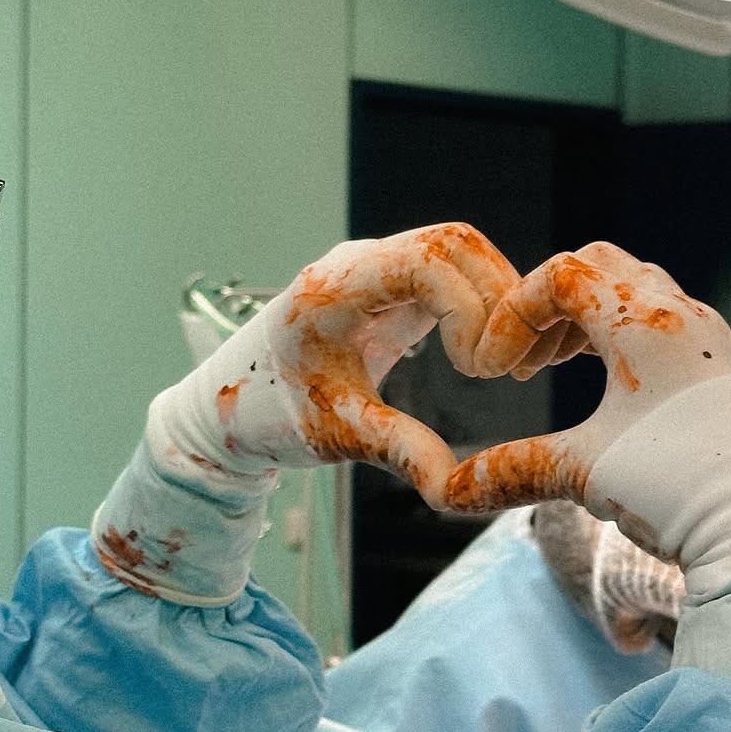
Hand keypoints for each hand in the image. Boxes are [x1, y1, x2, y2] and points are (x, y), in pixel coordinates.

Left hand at [152, 223, 566, 510]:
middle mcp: (358, 264)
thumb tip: (459, 486)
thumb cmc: (271, 416)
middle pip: (455, 244)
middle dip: (496, 299)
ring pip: (459, 253)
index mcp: (334, 288)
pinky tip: (482, 358)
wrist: (228, 405)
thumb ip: (399, 451)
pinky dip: (478, 305)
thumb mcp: (337, 437)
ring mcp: (375, 270)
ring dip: (494, 300)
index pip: (426, 261)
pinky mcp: (390, 287)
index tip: (475, 370)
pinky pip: (449, 275)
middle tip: (503, 369)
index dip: (468, 309)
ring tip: (498, 367)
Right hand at [446, 242, 730, 724]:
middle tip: (521, 358)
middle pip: (597, 267)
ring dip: (583, 317)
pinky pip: (661, 320)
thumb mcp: (582, 475)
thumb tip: (442, 492)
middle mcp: (682, 316)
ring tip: (551, 368)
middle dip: (546, 303)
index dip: (513, 315)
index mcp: (645, 324)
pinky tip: (604, 387)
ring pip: (633, 290)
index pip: (561, 276)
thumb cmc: (678, 492)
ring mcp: (708, 338)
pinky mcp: (722, 366)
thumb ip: (508, 471)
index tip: (495, 370)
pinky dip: (619, 335)